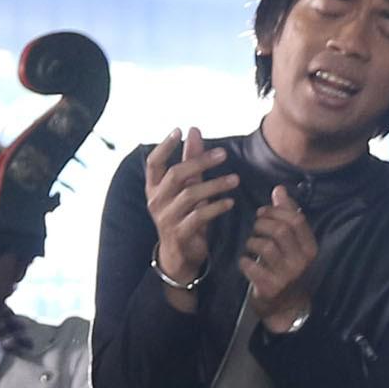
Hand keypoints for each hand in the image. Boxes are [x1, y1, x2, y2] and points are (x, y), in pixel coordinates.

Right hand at [143, 128, 237, 296]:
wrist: (179, 257)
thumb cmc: (184, 217)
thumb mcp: (186, 188)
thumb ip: (190, 161)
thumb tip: (193, 130)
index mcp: (153, 189)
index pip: (153, 163)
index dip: (165, 146)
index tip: (180, 130)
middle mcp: (156, 202)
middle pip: (176, 175)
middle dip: (200, 161)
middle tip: (223, 154)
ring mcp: (166, 219)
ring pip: (190, 195)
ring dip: (215, 184)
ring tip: (235, 179)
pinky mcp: (179, 234)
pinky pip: (199, 216)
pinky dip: (216, 207)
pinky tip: (230, 201)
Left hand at [241, 184, 318, 328]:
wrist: (286, 308)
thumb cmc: (287, 270)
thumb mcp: (294, 245)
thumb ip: (288, 217)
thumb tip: (279, 189)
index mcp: (310, 248)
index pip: (296, 220)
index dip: (276, 211)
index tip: (262, 211)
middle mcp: (302, 262)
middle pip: (280, 230)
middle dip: (262, 224)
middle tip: (254, 227)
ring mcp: (287, 276)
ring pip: (265, 246)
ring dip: (252, 241)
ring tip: (250, 244)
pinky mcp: (270, 288)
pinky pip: (252, 265)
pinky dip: (244, 260)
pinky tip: (245, 261)